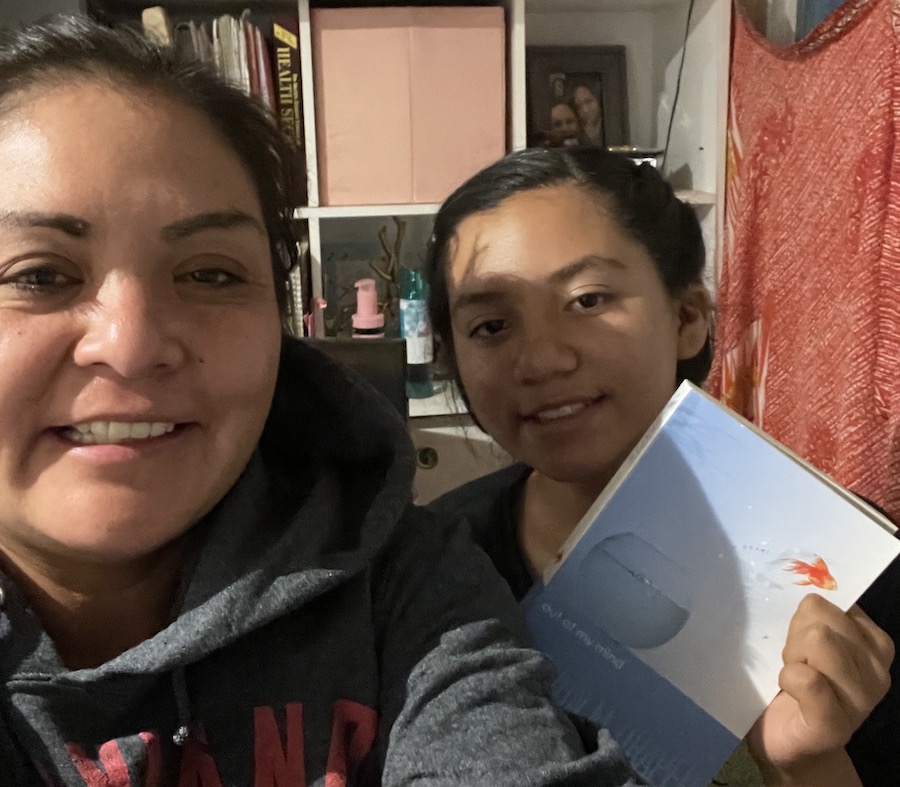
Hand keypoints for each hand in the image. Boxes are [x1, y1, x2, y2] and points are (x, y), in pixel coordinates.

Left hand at [747, 594, 893, 785]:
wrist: (790, 744)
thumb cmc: (798, 683)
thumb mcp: (808, 640)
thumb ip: (813, 614)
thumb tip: (801, 582)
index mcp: (873, 642)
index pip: (831, 600)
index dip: (805, 618)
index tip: (804, 641)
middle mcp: (876, 669)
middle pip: (820, 619)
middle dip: (796, 638)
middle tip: (797, 663)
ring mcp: (861, 699)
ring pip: (817, 640)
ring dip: (792, 658)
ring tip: (795, 679)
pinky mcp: (835, 724)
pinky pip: (806, 678)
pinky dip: (788, 679)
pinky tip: (789, 694)